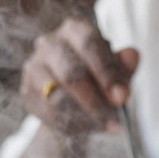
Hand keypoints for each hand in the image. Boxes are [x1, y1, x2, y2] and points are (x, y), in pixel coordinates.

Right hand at [20, 17, 139, 134]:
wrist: (74, 102)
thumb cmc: (99, 80)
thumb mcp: (117, 73)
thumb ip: (124, 66)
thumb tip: (132, 55)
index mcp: (74, 29)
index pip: (89, 43)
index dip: (107, 71)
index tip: (122, 96)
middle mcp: (49, 43)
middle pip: (71, 73)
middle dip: (96, 101)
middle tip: (116, 121)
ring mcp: (34, 67)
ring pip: (57, 97)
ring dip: (84, 117)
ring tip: (105, 127)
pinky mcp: (26, 92)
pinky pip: (48, 113)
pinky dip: (70, 125)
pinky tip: (86, 128)